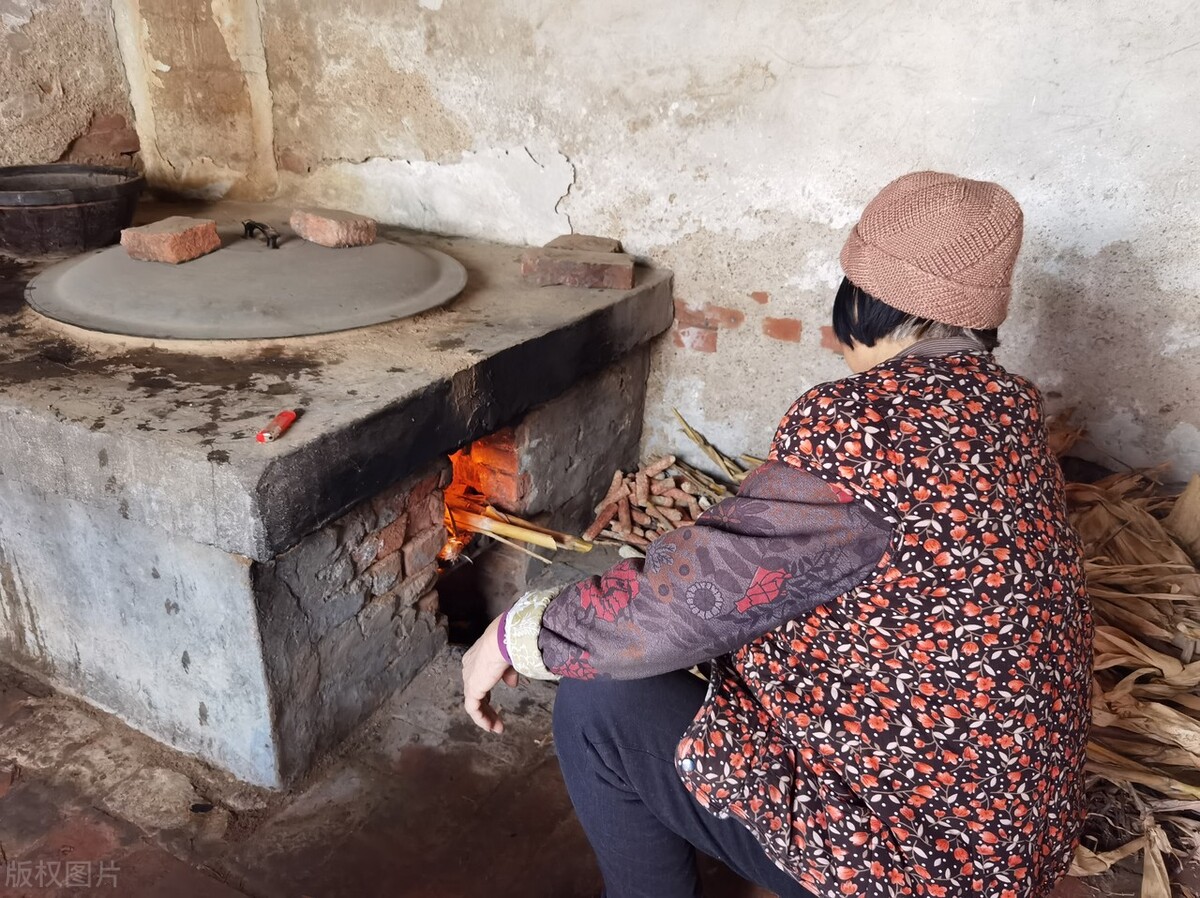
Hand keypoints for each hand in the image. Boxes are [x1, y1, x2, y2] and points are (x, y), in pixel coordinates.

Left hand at [462, 615, 518, 733]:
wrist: (503, 640)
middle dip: (487, 709)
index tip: (496, 706)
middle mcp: (469, 668)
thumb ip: (509, 673)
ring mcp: (469, 678)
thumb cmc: (509, 643)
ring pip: (474, 702)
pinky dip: (481, 719)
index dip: (487, 694)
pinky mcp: (472, 688)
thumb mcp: (510, 660)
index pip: (480, 679)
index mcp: (476, 658)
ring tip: (496, 728)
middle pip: (476, 693)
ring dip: (486, 717)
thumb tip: (512, 684)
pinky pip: (473, 709)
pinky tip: (490, 726)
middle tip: (497, 722)